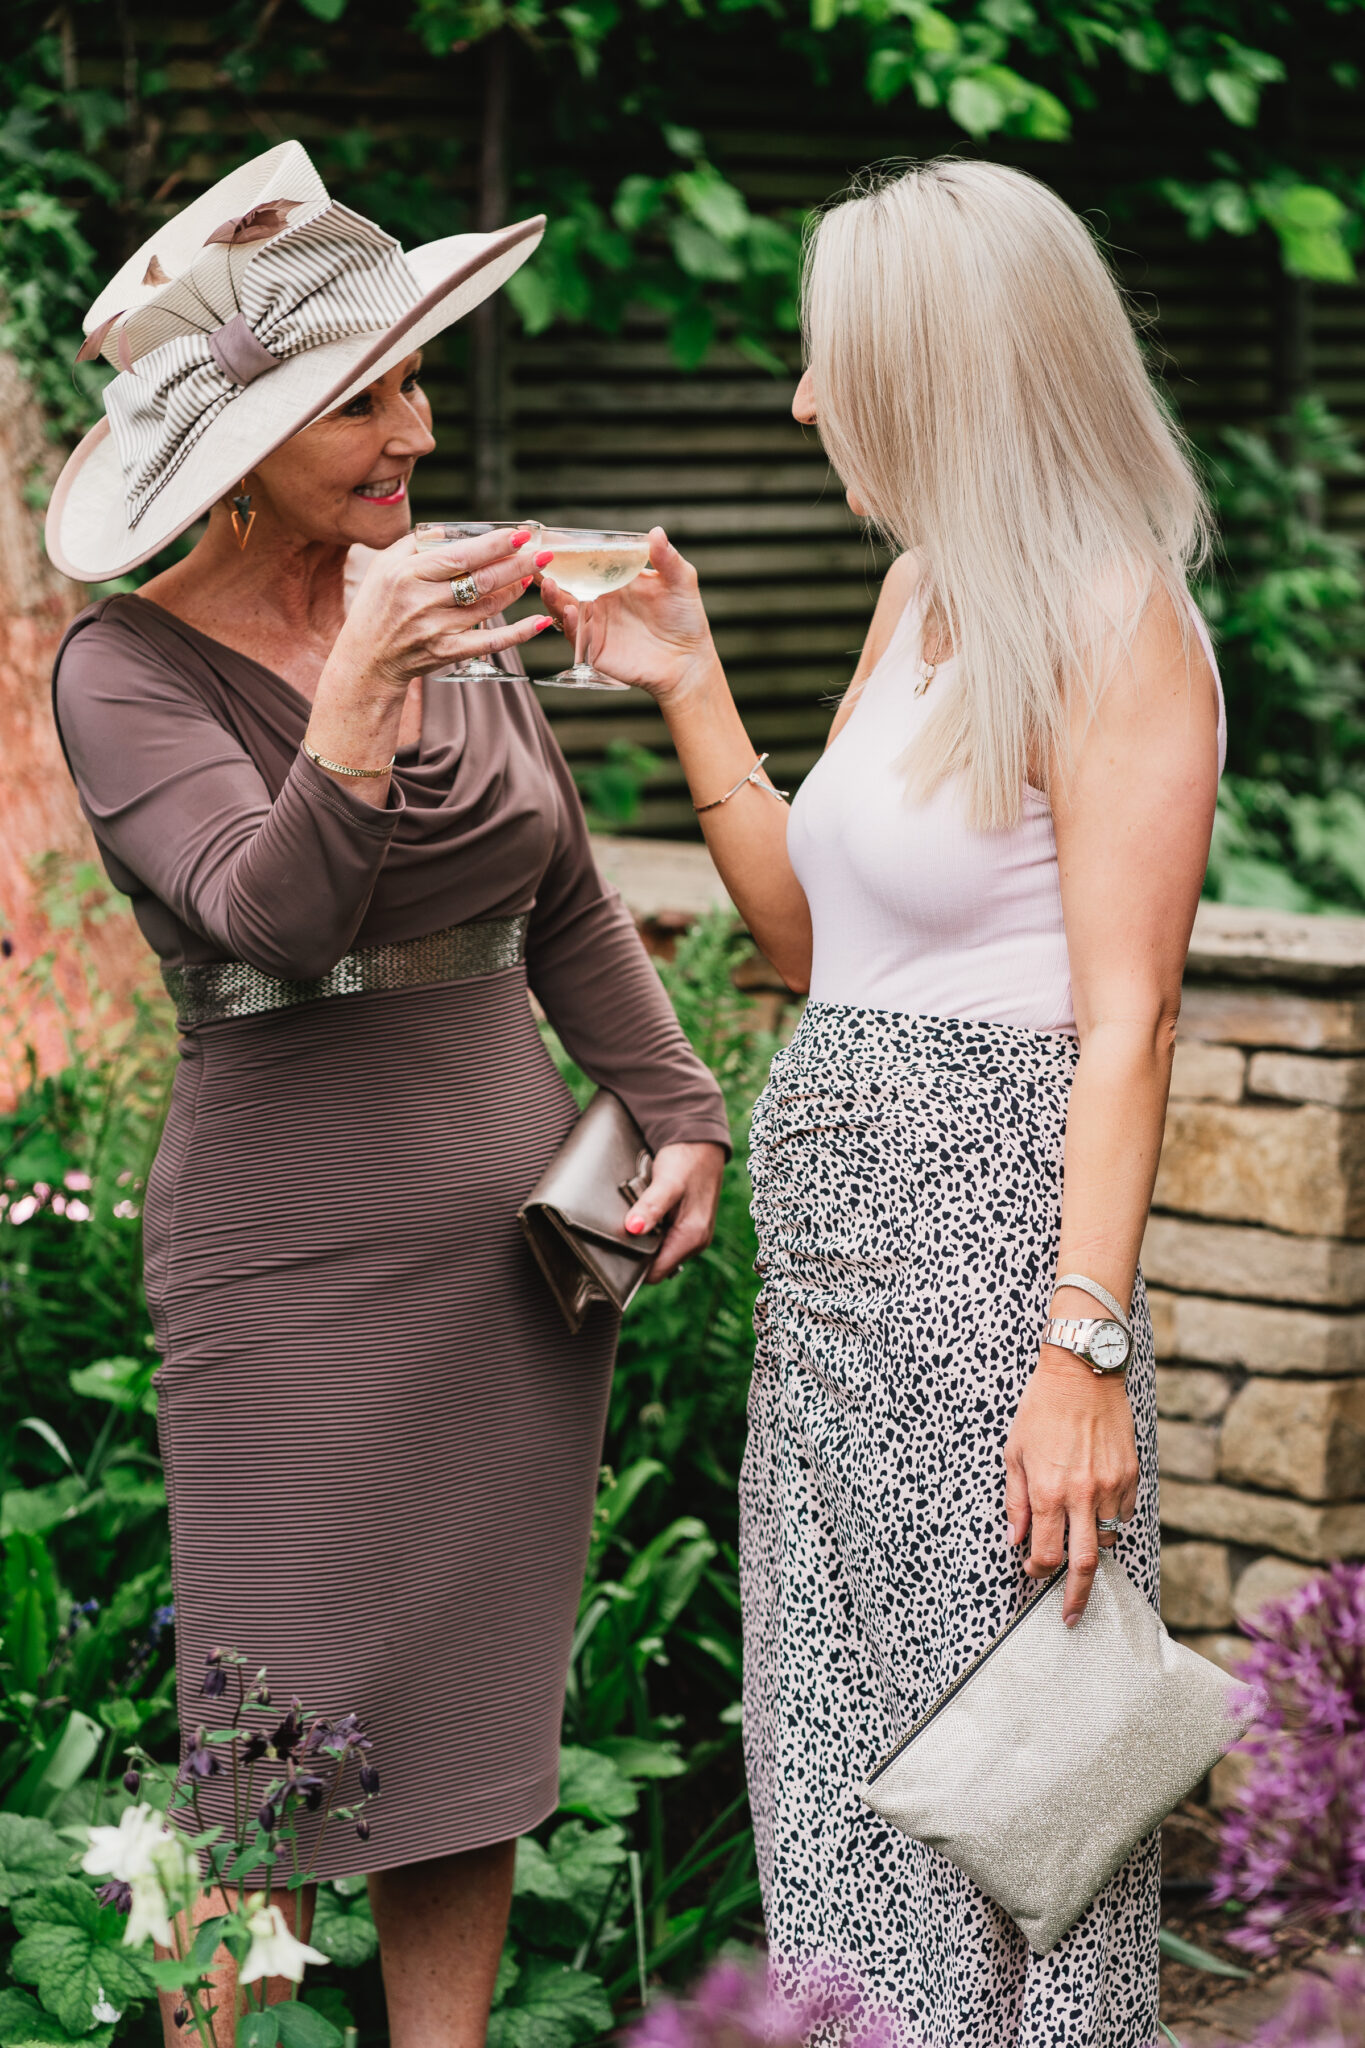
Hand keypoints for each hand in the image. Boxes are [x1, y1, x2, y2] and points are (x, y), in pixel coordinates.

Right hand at [328, 526, 553, 691]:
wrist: (366, 660)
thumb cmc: (376, 607)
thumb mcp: (383, 567)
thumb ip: (413, 544)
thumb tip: (449, 530)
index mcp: (407, 574)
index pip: (459, 556)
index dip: (493, 545)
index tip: (520, 534)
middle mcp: (422, 601)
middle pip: (480, 580)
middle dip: (517, 565)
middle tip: (543, 553)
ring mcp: (436, 630)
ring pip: (488, 606)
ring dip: (516, 589)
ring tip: (532, 575)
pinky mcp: (447, 653)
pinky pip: (490, 642)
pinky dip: (518, 632)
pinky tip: (540, 621)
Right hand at [539, 528, 718, 704]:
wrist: (687, 662)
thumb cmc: (686, 620)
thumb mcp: (681, 582)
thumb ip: (667, 559)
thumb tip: (656, 532)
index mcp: (615, 580)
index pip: (585, 562)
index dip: (566, 551)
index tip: (548, 538)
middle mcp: (601, 601)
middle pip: (567, 584)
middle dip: (549, 572)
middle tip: (536, 559)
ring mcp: (596, 625)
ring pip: (565, 608)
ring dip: (554, 596)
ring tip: (550, 584)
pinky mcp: (595, 649)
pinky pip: (576, 635)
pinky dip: (570, 623)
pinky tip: (570, 610)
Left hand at [622, 1141, 725, 1281]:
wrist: (702, 1141)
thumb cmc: (687, 1159)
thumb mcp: (668, 1181)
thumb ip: (651, 1206)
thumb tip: (632, 1229)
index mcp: (691, 1237)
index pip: (655, 1273)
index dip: (633, 1268)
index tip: (612, 1254)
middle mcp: (695, 1242)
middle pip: (656, 1264)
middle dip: (637, 1253)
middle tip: (618, 1232)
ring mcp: (693, 1235)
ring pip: (659, 1251)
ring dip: (643, 1240)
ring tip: (632, 1219)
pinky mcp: (688, 1225)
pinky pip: (663, 1238)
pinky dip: (651, 1230)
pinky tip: (642, 1214)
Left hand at [1003, 1346, 1138, 1626]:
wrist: (1083, 1373)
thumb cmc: (1042, 1409)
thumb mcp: (1014, 1453)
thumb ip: (1016, 1500)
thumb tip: (1016, 1539)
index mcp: (1048, 1491)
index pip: (1046, 1554)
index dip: (1038, 1571)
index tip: (1034, 1574)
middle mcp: (1082, 1495)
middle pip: (1084, 1563)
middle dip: (1077, 1596)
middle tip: (1072, 1616)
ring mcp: (1110, 1487)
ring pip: (1107, 1538)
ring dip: (1092, 1546)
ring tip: (1079, 1537)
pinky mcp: (1130, 1476)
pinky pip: (1124, 1514)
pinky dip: (1110, 1520)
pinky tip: (1096, 1506)